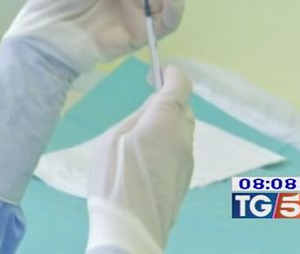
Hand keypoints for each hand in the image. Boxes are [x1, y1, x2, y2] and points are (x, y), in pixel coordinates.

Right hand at [85, 65, 194, 253]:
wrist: (131, 229)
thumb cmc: (115, 179)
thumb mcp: (112, 139)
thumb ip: (135, 118)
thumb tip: (151, 108)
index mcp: (165, 120)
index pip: (180, 85)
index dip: (170, 73)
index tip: (157, 72)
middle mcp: (183, 137)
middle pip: (183, 108)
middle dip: (168, 100)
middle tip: (142, 107)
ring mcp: (187, 161)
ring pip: (182, 130)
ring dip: (166, 124)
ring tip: (138, 136)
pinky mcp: (185, 180)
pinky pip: (179, 151)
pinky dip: (166, 144)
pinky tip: (144, 160)